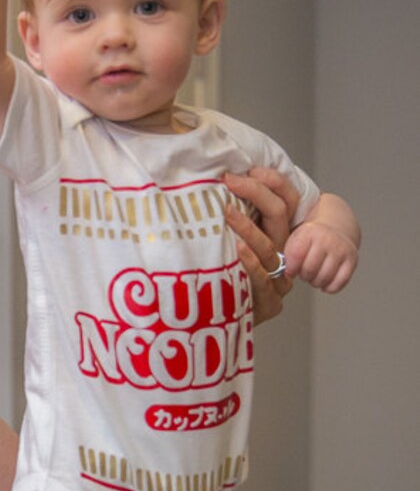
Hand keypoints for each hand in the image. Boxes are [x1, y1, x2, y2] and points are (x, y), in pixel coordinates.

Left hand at [222, 166, 296, 322]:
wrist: (213, 323)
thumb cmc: (215, 275)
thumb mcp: (220, 240)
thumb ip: (222, 216)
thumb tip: (203, 181)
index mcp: (275, 235)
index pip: (286, 199)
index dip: (271, 181)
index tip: (247, 167)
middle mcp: (281, 254)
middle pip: (280, 215)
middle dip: (257, 193)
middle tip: (231, 180)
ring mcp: (278, 280)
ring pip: (270, 245)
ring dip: (247, 226)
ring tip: (227, 212)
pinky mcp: (270, 303)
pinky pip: (263, 279)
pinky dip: (248, 263)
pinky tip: (236, 250)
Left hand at [284, 221, 358, 292]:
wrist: (335, 228)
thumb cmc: (311, 239)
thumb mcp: (295, 239)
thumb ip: (287, 255)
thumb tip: (285, 274)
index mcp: (309, 232)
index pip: (296, 255)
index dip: (291, 269)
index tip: (290, 272)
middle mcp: (327, 239)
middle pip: (310, 269)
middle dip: (303, 276)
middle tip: (304, 272)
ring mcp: (341, 250)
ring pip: (324, 278)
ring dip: (316, 282)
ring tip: (314, 275)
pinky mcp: (352, 260)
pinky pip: (339, 283)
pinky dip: (329, 287)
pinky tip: (325, 282)